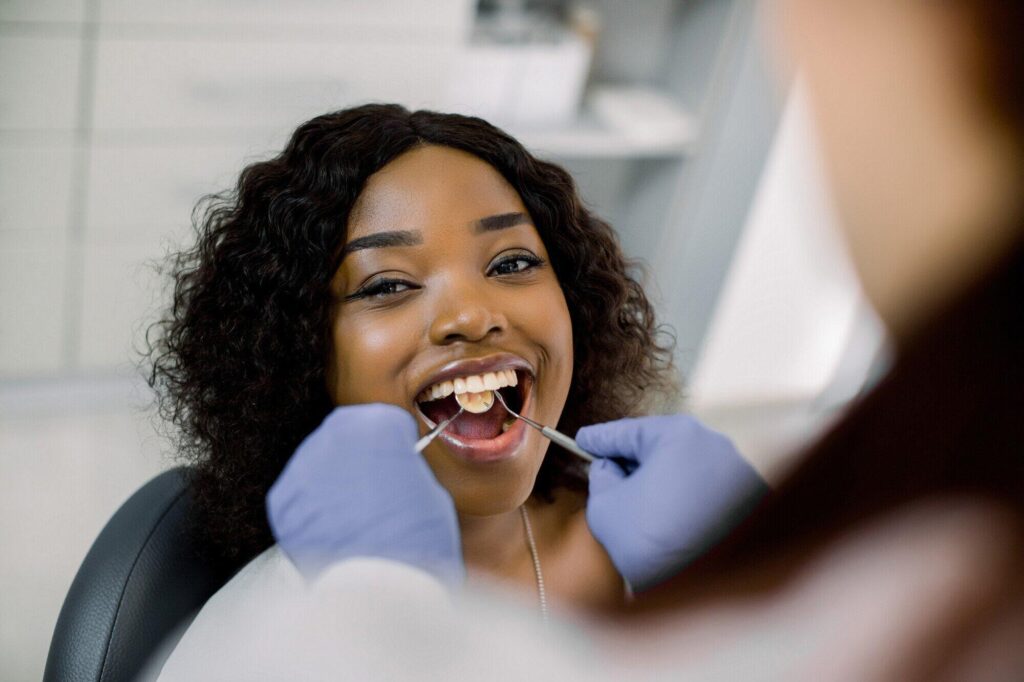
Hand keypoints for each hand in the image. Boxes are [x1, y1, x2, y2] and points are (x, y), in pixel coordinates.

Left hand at [266, 403, 463, 584]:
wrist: (378, 585)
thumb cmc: (416, 538)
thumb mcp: (428, 492)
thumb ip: (405, 471)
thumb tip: (394, 475)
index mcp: (376, 424)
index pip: (386, 423)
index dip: (397, 446)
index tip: (400, 464)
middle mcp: (333, 435)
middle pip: (347, 438)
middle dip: (360, 460)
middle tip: (376, 493)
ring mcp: (302, 467)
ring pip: (320, 466)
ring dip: (335, 485)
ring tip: (355, 518)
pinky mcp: (281, 500)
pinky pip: (301, 498)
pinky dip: (314, 512)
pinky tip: (335, 532)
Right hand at [577, 415, 766, 591]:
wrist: (699, 591)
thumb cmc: (648, 542)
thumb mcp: (605, 505)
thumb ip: (601, 477)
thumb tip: (608, 469)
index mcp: (677, 435)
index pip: (627, 431)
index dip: (598, 438)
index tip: (583, 440)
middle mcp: (712, 444)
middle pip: (659, 446)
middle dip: (631, 460)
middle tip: (604, 470)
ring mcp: (736, 470)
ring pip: (683, 466)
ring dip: (657, 479)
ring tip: (634, 501)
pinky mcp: (748, 498)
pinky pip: (704, 488)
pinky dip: (682, 496)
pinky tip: (663, 516)